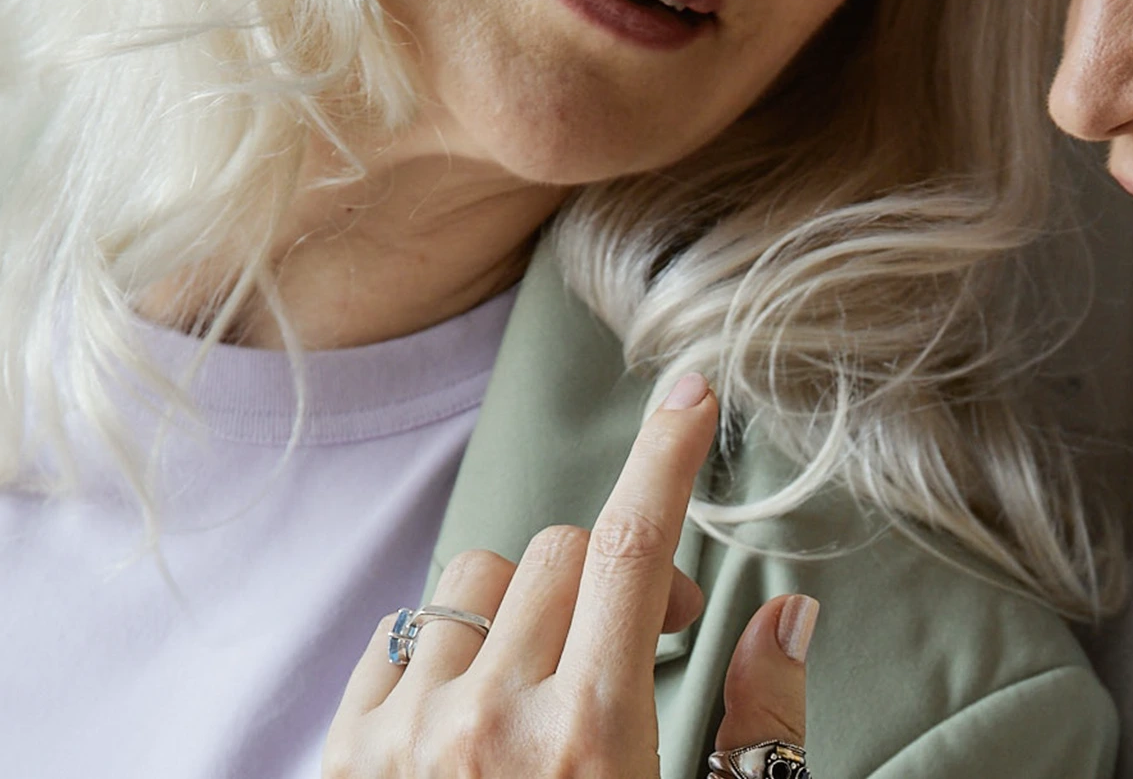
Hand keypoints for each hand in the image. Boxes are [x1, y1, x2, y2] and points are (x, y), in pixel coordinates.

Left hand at [323, 373, 818, 777]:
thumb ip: (756, 723)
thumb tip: (789, 614)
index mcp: (591, 739)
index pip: (631, 546)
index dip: (667, 455)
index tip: (690, 389)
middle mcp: (489, 724)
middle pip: (562, 557)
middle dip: (613, 577)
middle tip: (647, 643)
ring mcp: (404, 741)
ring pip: (477, 587)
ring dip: (528, 612)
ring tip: (552, 686)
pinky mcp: (343, 760)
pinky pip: (403, 641)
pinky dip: (450, 655)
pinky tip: (479, 720)